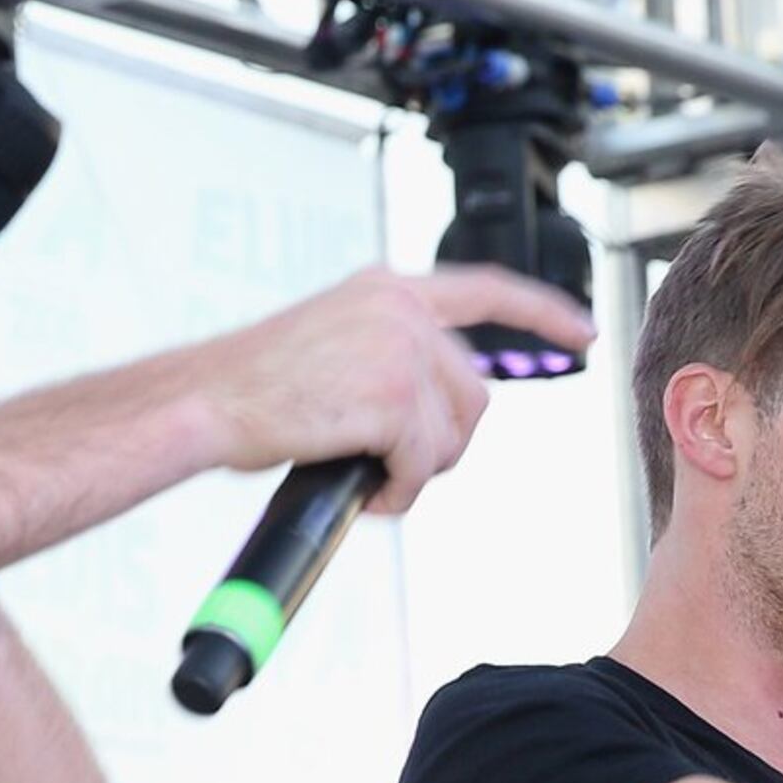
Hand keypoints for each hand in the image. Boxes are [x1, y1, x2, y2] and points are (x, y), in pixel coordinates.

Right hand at [199, 265, 594, 512]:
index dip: (541, 313)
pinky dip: (397, 492)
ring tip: (364, 475)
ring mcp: (401, 350)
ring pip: (452, 435)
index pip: (487, 291)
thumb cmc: (248, 391)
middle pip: (475, 396)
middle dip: (444, 445)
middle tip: (393, 469)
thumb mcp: (329, 346)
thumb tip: (428, 419)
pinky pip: (423, 465)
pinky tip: (361, 491)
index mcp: (385, 290)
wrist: (201, 402)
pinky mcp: (394, 397)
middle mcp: (401, 309)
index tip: (581, 332)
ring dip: (415, 471)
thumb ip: (385, 358)